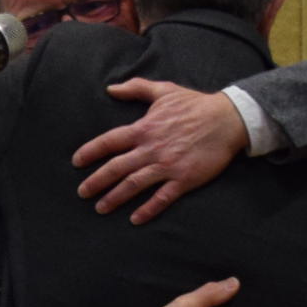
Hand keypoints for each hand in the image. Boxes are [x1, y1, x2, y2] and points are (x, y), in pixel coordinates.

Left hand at [75, 80, 250, 221]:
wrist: (229, 119)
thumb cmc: (196, 104)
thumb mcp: (164, 91)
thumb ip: (136, 88)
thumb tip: (111, 88)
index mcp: (144, 128)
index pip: (109, 142)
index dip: (90, 152)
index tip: (76, 162)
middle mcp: (152, 149)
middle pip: (117, 168)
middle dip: (96, 181)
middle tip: (82, 193)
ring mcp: (168, 165)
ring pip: (134, 184)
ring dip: (115, 198)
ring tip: (100, 208)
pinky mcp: (184, 178)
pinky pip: (162, 197)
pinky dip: (148, 209)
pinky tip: (135, 219)